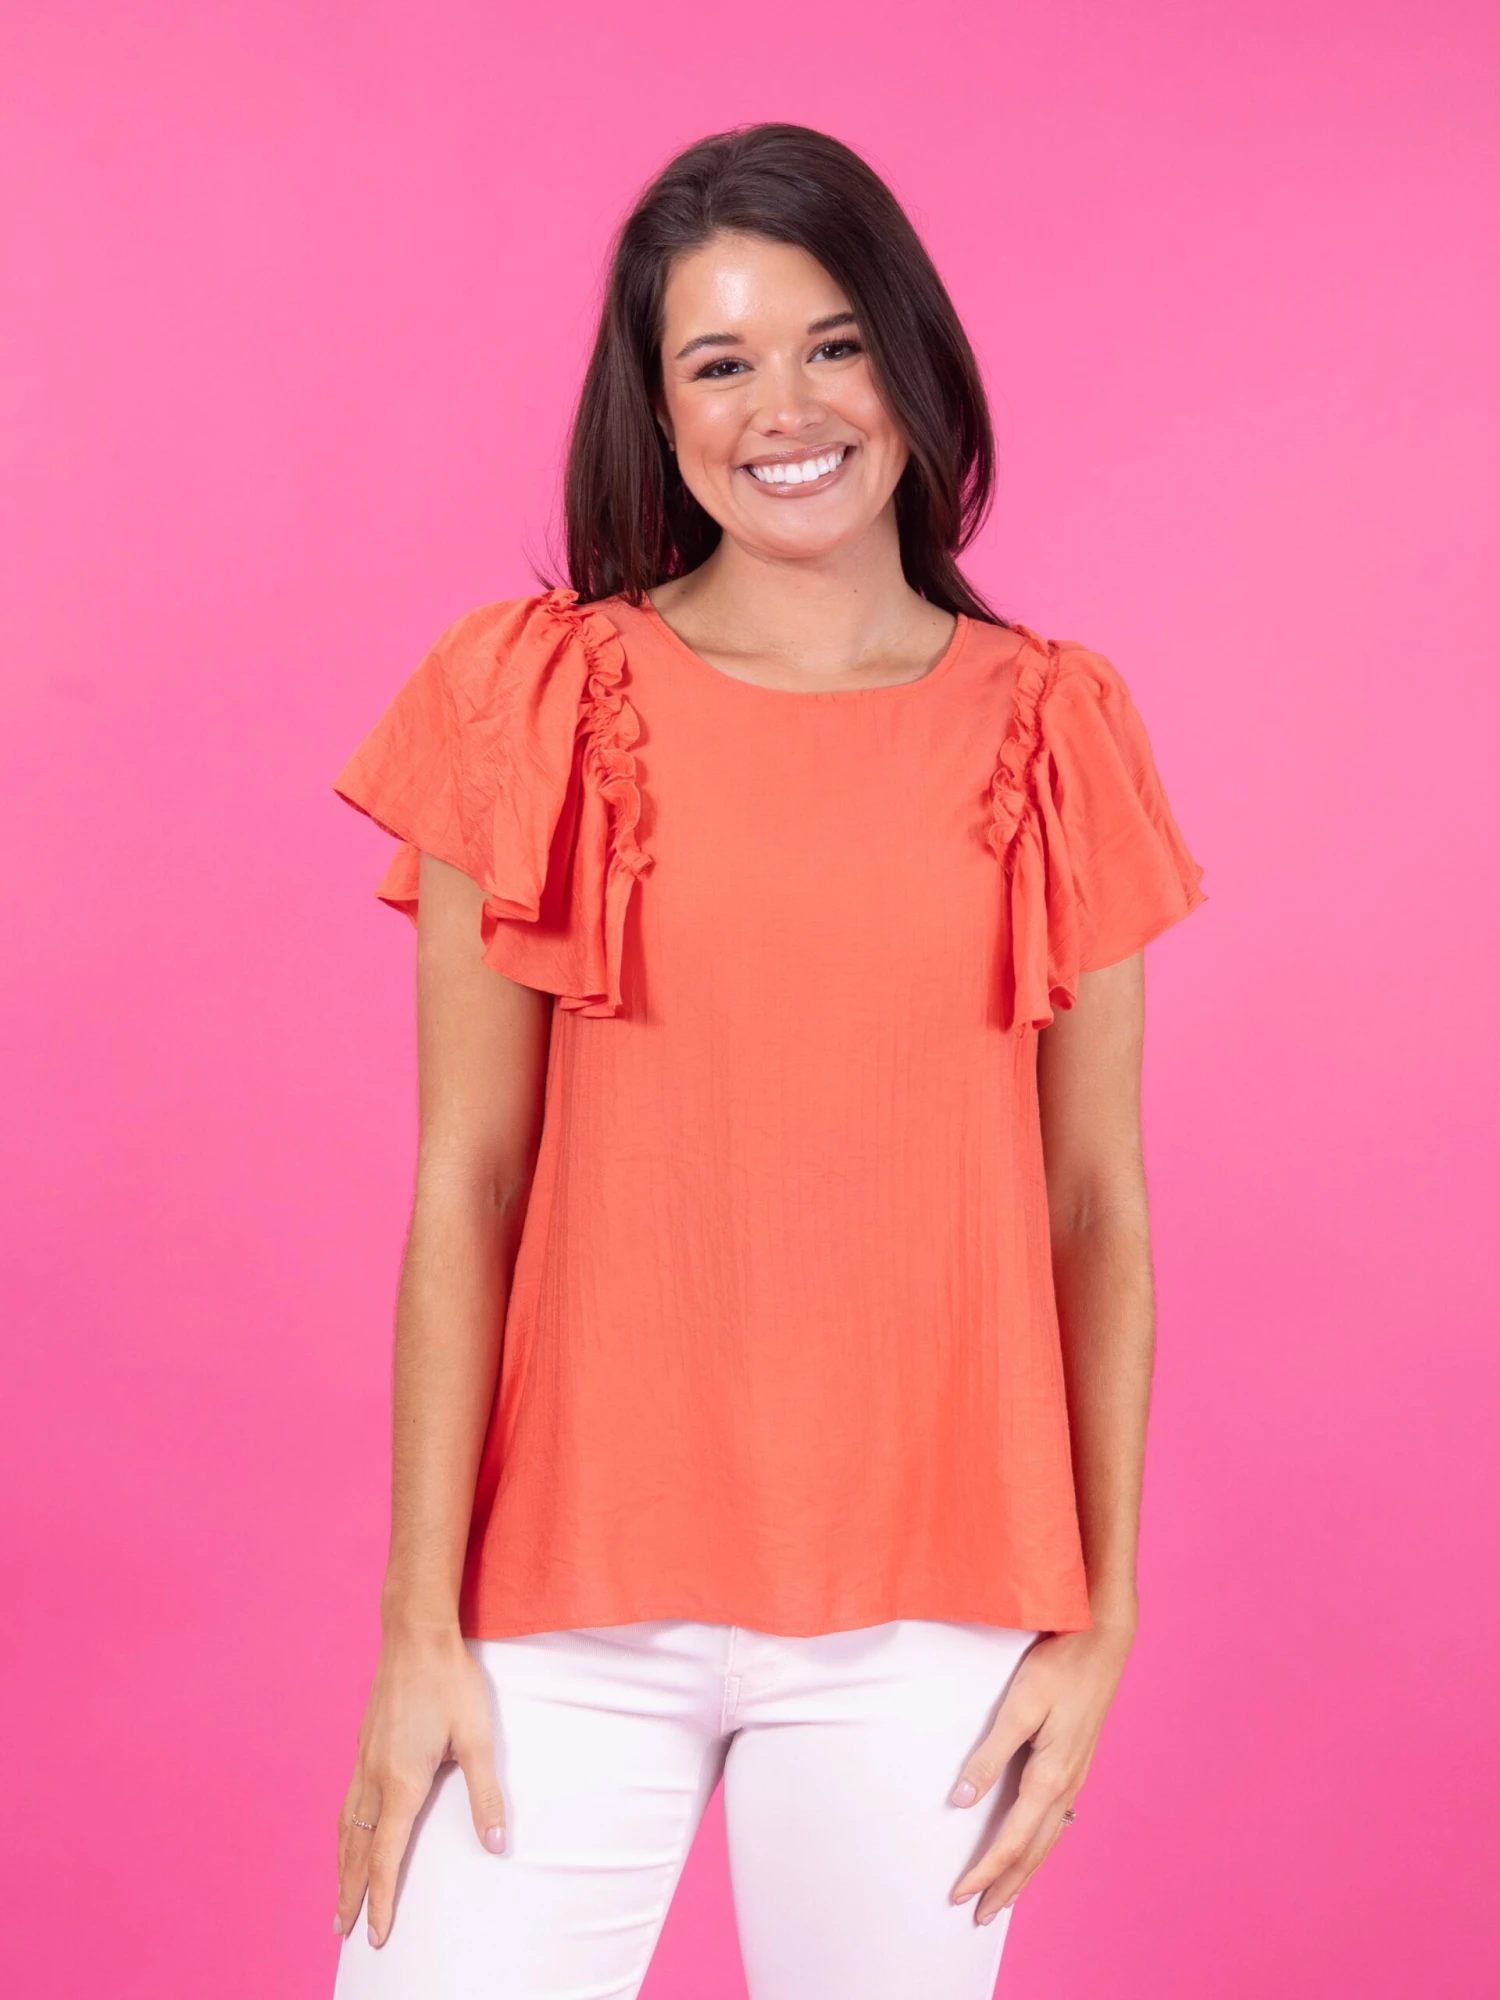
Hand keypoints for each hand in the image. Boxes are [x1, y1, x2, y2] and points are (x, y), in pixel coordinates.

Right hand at [335, 1623, 506, 1946]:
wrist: (415, 1634)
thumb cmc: (451, 1682)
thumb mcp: (478, 1738)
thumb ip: (486, 1795)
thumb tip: (497, 1845)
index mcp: (402, 1783)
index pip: (384, 1858)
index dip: (380, 1900)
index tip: (375, 1934)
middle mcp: (374, 1777)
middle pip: (355, 1850)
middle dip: (349, 1893)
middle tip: (342, 1930)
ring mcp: (363, 1759)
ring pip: (344, 1826)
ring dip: (340, 1864)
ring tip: (338, 1895)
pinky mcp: (363, 1743)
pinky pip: (346, 1801)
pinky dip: (341, 1831)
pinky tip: (346, 1833)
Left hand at [947, 1617, 1134, 1924]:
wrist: (1103, 1641)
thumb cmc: (1059, 1666)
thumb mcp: (1019, 1706)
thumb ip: (990, 1753)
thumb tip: (962, 1799)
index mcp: (1049, 1777)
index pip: (1012, 1842)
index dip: (985, 1871)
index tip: (960, 1894)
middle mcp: (1066, 1786)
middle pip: (1033, 1853)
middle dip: (1005, 1886)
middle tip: (979, 1915)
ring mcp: (1075, 1777)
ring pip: (1048, 1840)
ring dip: (1024, 1871)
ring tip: (1004, 1895)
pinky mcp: (1076, 1764)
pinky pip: (1056, 1821)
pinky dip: (1040, 1846)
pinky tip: (1035, 1845)